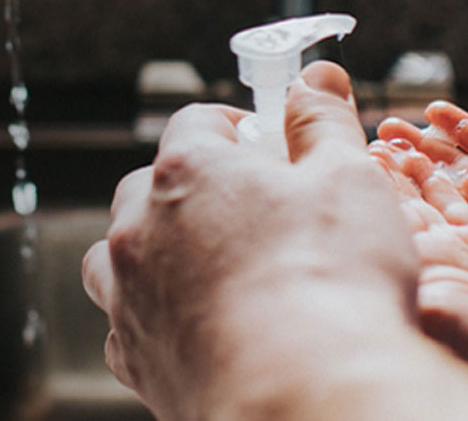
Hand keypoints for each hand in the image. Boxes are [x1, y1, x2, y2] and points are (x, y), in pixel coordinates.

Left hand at [83, 62, 467, 420]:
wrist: (303, 396)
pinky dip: (154, 315)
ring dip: (156, 249)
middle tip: (249, 204)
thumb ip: (324, 122)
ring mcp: (129, 298)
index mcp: (187, 172)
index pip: (196, 122)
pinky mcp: (136, 361)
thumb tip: (317, 78)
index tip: (269, 143)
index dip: (237, 126)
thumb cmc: (332, 281)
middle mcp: (140, 230)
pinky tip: (197, 324)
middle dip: (191, 185)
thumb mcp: (349, 179)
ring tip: (211, 263)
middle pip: (148, 186)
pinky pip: (127, 325)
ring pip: (119, 255)